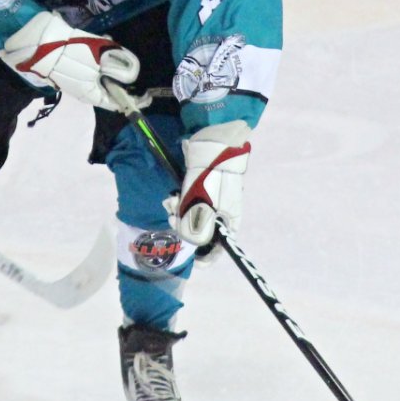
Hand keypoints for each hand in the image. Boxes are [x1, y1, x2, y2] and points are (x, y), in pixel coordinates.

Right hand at [0, 11, 147, 110]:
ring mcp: (76, 81)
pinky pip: (91, 66)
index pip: (119, 104)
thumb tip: (133, 75)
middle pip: (111, 87)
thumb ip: (119, 66)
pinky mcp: (70, 69)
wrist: (37, 43)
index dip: (134, 100)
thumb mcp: (100, 57)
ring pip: (101, 74)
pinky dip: (98, 56)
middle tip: (125, 57)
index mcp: (92, 95)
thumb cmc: (70, 53)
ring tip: (109, 43)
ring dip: (109, 61)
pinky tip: (98, 42)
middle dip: (120, 73)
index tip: (147, 93)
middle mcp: (85, 92)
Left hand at [166, 120, 251, 258]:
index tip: (193, 260)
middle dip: (183, 228)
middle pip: (200, 231)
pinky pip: (186, 202)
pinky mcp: (198, 188)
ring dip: (177, 212)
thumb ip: (197, 224)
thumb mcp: (205, 203)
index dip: (208, 257)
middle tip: (172, 218)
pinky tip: (171, 196)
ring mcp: (209, 200)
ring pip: (189, 216)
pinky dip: (178, 201)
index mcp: (229, 219)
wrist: (214, 140)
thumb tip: (193, 243)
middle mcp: (220, 212)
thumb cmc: (214, 174)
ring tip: (170, 202)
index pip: (221, 247)